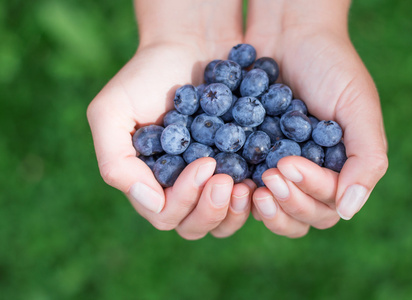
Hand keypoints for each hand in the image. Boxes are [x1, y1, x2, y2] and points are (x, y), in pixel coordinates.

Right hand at [87, 0, 253, 238]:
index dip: (185, 198)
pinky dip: (256, 196)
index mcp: (149, 182)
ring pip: (223, 221)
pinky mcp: (237, 167)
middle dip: (211, 210)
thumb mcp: (112, 111)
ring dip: (235, 211)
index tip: (205, 163)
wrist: (190, 45)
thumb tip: (149, 202)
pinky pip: (248, 197)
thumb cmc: (146, 76)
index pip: (165, 213)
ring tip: (248, 186)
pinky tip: (265, 175)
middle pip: (195, 225)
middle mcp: (179, 188)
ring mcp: (210, 181)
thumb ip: (115, 161)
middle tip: (227, 181)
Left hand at [245, 0, 387, 236]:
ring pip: (270, 209)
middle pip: (299, 217)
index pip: (326, 204)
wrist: (288, 34)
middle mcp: (307, 176)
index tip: (288, 164)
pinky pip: (242, 184)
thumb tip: (351, 211)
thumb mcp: (359, 107)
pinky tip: (225, 176)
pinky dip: (236, 189)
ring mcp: (276, 169)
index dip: (308, 192)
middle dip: (285, 203)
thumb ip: (367, 159)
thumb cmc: (331, 66)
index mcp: (337, 170)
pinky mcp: (248, 157)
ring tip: (245, 186)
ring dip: (260, 207)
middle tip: (267, 178)